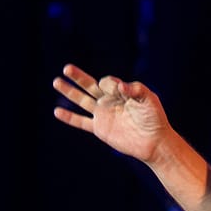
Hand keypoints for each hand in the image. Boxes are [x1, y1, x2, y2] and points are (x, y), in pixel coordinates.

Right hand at [53, 63, 169, 162]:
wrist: (154, 142)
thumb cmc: (154, 119)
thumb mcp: (149, 99)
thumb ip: (135, 89)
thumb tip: (119, 86)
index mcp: (120, 91)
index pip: (107, 82)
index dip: (110, 84)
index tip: (119, 91)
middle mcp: (110, 101)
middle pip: (90, 85)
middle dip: (78, 77)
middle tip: (67, 68)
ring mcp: (103, 114)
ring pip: (82, 100)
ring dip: (69, 91)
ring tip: (56, 81)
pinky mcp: (100, 129)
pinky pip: (81, 122)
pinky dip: (69, 117)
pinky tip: (57, 112)